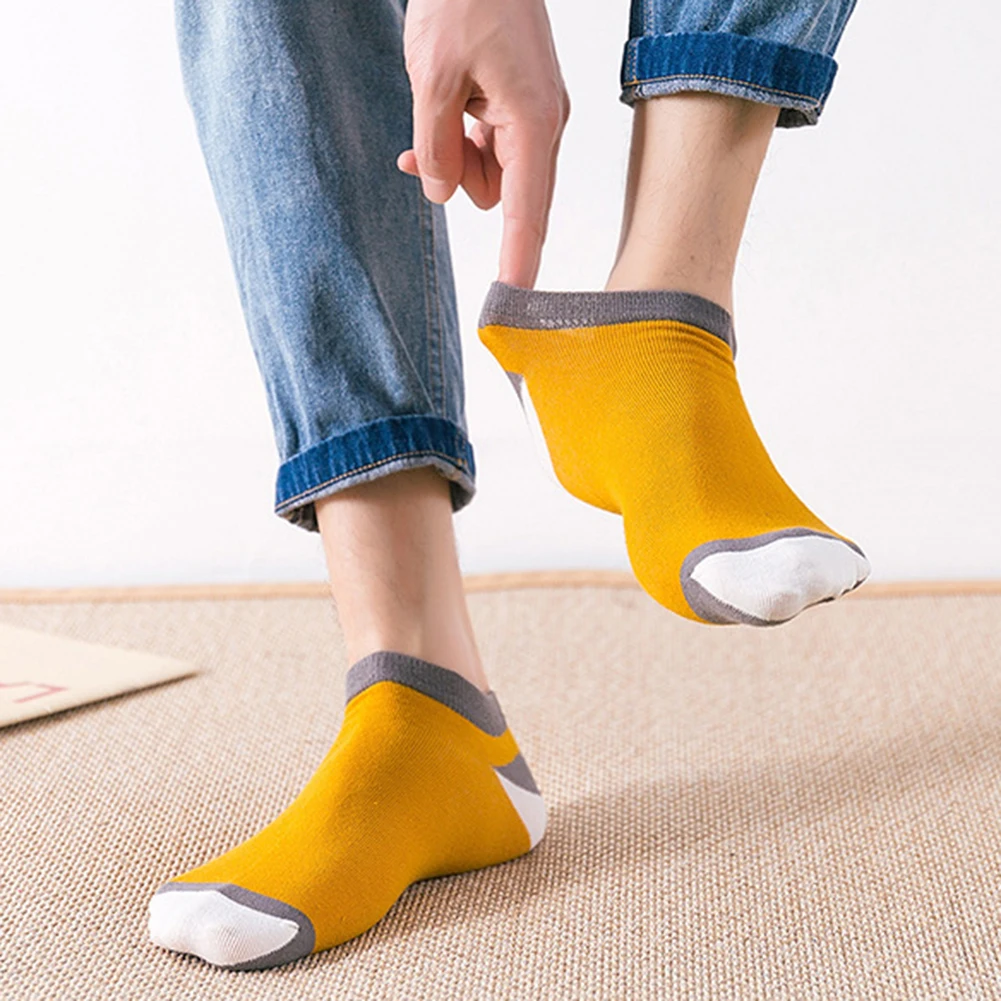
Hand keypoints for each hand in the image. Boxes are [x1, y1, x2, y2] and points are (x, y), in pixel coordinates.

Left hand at [397, 0, 569, 287]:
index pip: (527, 212)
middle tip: (423, 150)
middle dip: (460, 180)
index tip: (515, 302)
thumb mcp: (432, 78)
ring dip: (455, 157)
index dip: (519, 260)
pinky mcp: (520, 106)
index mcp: (532, 123)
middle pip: (503, 196)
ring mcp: (534, 116)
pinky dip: (460, 141)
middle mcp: (542, 126)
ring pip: (490, 174)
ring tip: (434, 110)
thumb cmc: (463, 0)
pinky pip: (489, 147)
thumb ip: (436, 147)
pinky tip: (439, 114)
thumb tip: (441, 194)